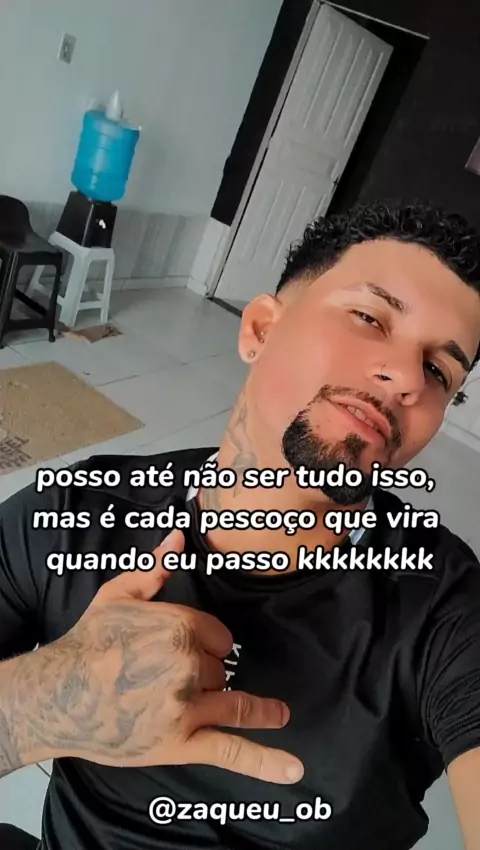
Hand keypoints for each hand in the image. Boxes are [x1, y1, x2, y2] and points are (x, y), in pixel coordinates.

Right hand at [47, 529, 303, 783]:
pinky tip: (293, 770)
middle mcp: (189, 665)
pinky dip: (266, 761)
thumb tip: (179, 536)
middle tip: (174, 682)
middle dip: (207, 677)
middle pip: (221, 671)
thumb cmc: (89, 642)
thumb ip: (156, 567)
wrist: (60, 693)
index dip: (207, 645)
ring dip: (261, 708)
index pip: (219, 638)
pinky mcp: (180, 742)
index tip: (189, 652)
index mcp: (182, 626)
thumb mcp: (119, 594)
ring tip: (280, 712)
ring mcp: (187, 706)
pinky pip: (231, 750)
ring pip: (233, 704)